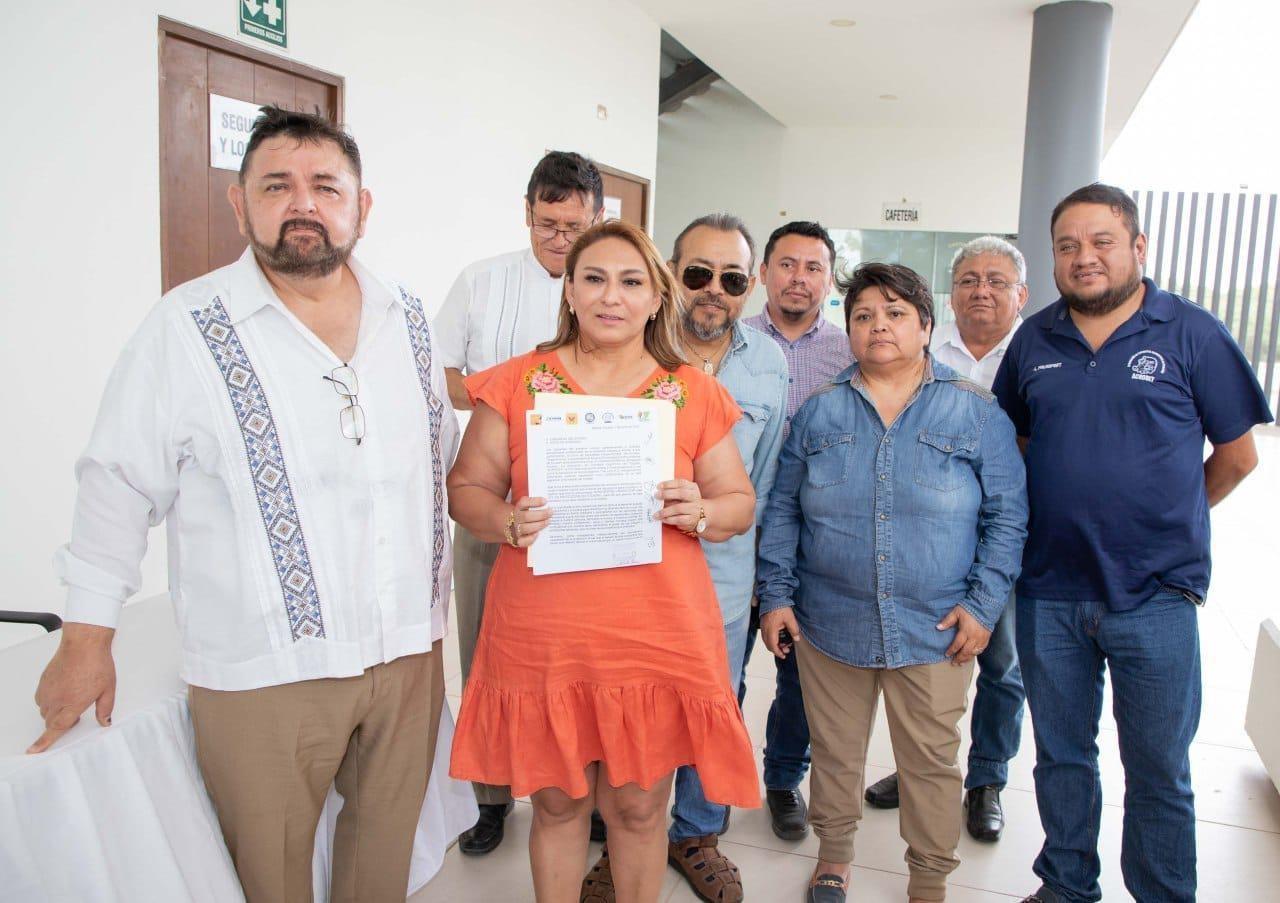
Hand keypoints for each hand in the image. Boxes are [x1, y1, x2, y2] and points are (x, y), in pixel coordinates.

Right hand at [29, 623, 116, 752]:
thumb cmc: (97, 664)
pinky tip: (62, 690)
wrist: (83, 643)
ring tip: (71, 699)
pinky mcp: (43, 681)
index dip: (44, 742)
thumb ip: (105, 709)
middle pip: (51, 721)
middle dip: (60, 723)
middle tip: (76, 713)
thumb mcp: (108, 689)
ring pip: (45, 710)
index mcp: (73, 704)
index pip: (56, 728)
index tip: (32, 751)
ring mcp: (47, 690)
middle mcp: (56, 699)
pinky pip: (41, 698)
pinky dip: (49, 700)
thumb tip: (105, 722)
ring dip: (54, 711)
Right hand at [505, 496, 552, 547]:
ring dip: (539, 525)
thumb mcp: (522, 506)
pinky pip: (522, 541)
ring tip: (548, 521)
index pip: (523, 503)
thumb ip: (532, 504)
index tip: (545, 501)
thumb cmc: (519, 514)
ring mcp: (514, 530)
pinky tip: (538, 534)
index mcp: (516, 508)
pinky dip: (530, 538)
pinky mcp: (516, 540)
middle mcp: (514, 518)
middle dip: (541, 514)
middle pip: (526, 516)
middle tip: (551, 512)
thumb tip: (547, 502)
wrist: (505, 526)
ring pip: (525, 528)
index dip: (535, 501)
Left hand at [654, 479, 703, 532]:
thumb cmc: (687, 502)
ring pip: (679, 508)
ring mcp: (694, 509)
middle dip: (667, 494)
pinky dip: (669, 519)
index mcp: (692, 488)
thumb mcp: (684, 493)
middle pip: (681, 494)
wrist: (702, 514)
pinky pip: (679, 519)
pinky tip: (663, 519)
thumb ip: (673, 490)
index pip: (681, 483)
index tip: (658, 486)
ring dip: (665, 511)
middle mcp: (694, 497)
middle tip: (656, 496)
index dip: (669, 484)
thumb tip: (658, 492)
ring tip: (656, 514)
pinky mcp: (691, 520)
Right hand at [761, 607, 800, 659]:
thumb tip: (796, 639)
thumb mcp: (790, 619)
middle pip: (768, 644)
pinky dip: (771, 639)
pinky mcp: (763, 623)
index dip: (778, 652)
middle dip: (776, 650)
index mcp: (771, 629)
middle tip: (785, 651)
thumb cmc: (780, 606)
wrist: (772, 597)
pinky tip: (777, 637)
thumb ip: (794, 630)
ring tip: (783, 644)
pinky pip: (765, 635)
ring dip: (773, 644)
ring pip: (766, 640)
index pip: (773, 645)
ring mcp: (763, 626)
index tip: (783, 655)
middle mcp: (765, 629)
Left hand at [937, 606, 990, 665]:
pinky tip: (971, 656)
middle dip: (959, 658)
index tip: (946, 655)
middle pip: (966, 651)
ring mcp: (981, 639)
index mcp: (966, 631)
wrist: (985, 606)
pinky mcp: (986, 638)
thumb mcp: (956, 612)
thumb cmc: (969, 608)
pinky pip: (981, 650)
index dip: (952, 650)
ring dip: (967, 659)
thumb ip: (948, 621)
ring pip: (974, 652)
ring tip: (961, 663)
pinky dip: (975, 654)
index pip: (957, 644)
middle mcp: (974, 637)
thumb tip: (938, 628)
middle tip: (953, 663)